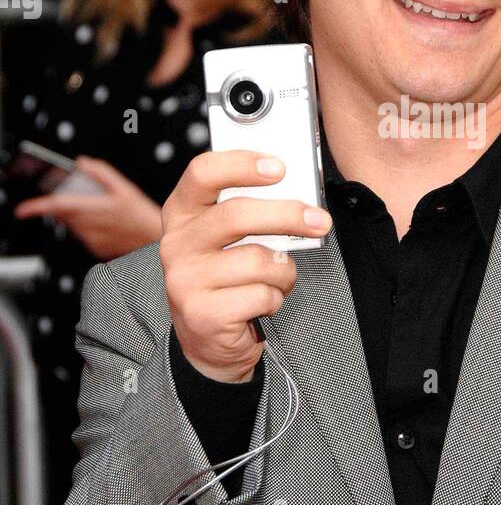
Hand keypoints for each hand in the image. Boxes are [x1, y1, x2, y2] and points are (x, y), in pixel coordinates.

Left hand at [14, 155, 161, 257]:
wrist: (156, 240)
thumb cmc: (143, 215)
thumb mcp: (125, 188)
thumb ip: (101, 173)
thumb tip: (83, 163)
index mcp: (96, 209)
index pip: (57, 207)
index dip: (36, 207)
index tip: (23, 210)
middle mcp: (90, 227)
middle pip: (63, 215)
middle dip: (66, 205)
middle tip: (85, 199)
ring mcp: (92, 240)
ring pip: (72, 225)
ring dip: (78, 216)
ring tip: (102, 212)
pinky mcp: (95, 249)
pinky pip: (83, 236)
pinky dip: (88, 227)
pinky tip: (106, 224)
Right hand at [159, 150, 331, 382]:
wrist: (207, 341)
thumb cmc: (226, 279)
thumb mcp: (227, 239)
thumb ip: (250, 211)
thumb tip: (298, 193)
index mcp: (182, 214)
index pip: (202, 173)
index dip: (242, 164)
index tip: (280, 167)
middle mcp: (178, 243)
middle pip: (237, 214)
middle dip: (288, 215)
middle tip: (319, 221)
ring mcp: (186, 280)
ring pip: (259, 260)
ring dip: (282, 270)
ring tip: (276, 278)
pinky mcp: (203, 313)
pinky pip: (262, 294)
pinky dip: (275, 298)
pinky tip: (263, 302)